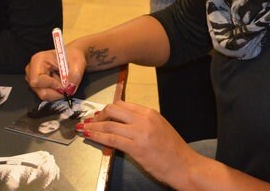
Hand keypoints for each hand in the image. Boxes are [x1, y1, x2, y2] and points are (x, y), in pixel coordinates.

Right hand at [25, 42, 86, 100]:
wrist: (72, 57)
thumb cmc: (72, 57)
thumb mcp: (77, 64)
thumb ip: (74, 77)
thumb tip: (69, 89)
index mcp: (38, 60)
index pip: (37, 80)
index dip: (52, 85)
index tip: (65, 85)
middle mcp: (31, 70)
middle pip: (40, 90)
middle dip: (56, 92)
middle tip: (67, 87)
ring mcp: (32, 78)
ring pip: (43, 95)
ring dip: (57, 92)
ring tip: (63, 82)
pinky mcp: (36, 85)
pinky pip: (46, 95)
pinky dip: (55, 93)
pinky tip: (59, 84)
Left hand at [78, 100, 198, 187]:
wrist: (185, 166)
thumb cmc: (174, 151)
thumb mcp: (159, 128)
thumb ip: (142, 122)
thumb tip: (122, 123)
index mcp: (150, 112)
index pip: (122, 104)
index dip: (107, 109)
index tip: (99, 115)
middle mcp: (144, 119)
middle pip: (113, 110)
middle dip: (98, 115)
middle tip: (91, 122)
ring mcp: (140, 133)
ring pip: (109, 125)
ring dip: (93, 127)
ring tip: (84, 129)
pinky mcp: (136, 148)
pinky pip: (111, 139)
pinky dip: (98, 137)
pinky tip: (90, 136)